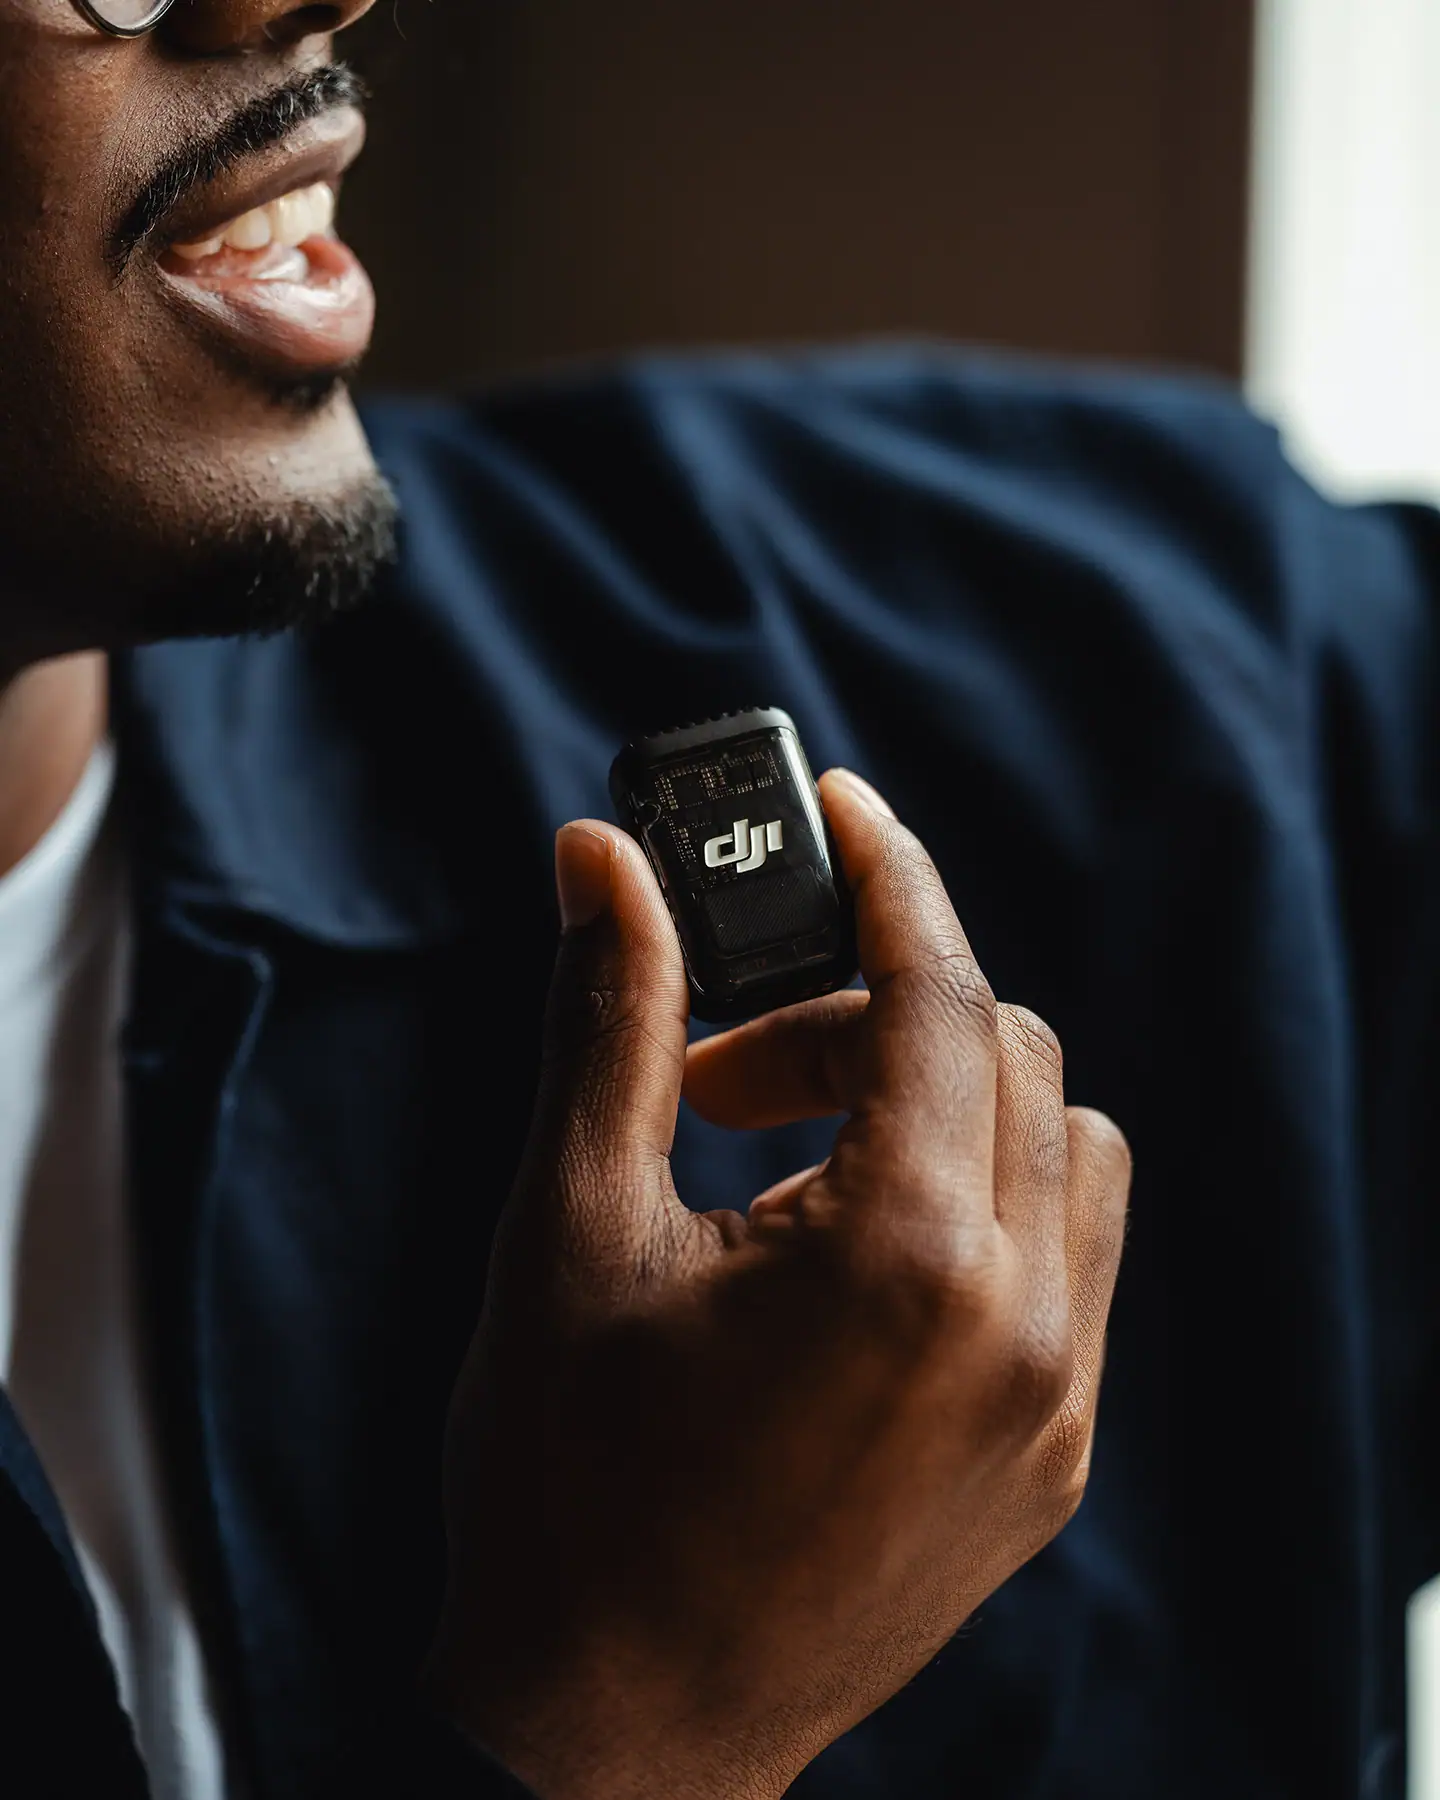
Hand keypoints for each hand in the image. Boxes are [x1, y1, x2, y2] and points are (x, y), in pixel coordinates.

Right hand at [422, 770, 1130, 1799]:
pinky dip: (984, 1201)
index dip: (887, 875)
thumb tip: (603, 860)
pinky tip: (854, 1253)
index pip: (940, 991)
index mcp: (907, 1256)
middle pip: (1006, 1054)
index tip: (843, 809)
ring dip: (945, 1101)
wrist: (612, 1737)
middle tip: (729, 1064)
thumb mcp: (572, 1228)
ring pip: (1067, 1151)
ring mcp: (1054, 1404)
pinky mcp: (1051, 1462)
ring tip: (796, 1163)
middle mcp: (1021, 1325)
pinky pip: (1070, 1261)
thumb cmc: (569, 1486)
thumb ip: (610, 1020)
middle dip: (868, 1014)